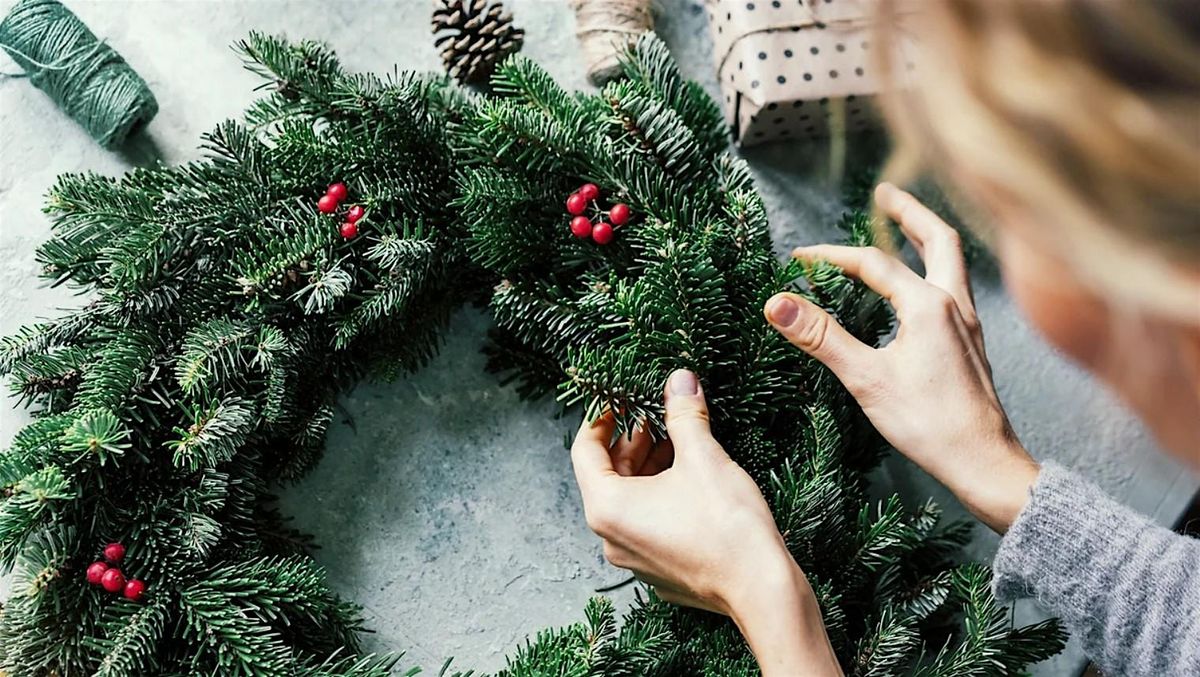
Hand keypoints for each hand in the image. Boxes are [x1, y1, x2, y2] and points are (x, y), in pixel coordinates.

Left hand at [571, 369, 841, 675]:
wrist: (762, 589)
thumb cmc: (727, 526)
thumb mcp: (703, 457)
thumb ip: (684, 414)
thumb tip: (680, 380)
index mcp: (607, 508)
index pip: (584, 451)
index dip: (600, 418)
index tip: (619, 399)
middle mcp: (611, 538)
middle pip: (607, 475)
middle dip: (632, 441)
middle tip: (656, 414)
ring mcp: (634, 559)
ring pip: (629, 500)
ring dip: (648, 467)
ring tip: (678, 441)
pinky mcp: (660, 571)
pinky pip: (647, 524)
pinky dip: (660, 496)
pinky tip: (690, 479)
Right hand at [764, 183, 1038, 533]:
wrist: (985, 463)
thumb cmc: (930, 425)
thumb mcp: (867, 379)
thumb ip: (822, 337)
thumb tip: (778, 303)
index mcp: (929, 306)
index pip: (872, 263)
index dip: (831, 256)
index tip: (798, 258)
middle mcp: (955, 305)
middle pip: (938, 239)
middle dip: (908, 212)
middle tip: (885, 193)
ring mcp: (969, 324)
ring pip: (952, 262)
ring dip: (927, 236)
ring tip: (905, 226)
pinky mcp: (972, 345)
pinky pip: (955, 288)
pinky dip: (935, 269)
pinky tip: (922, 287)